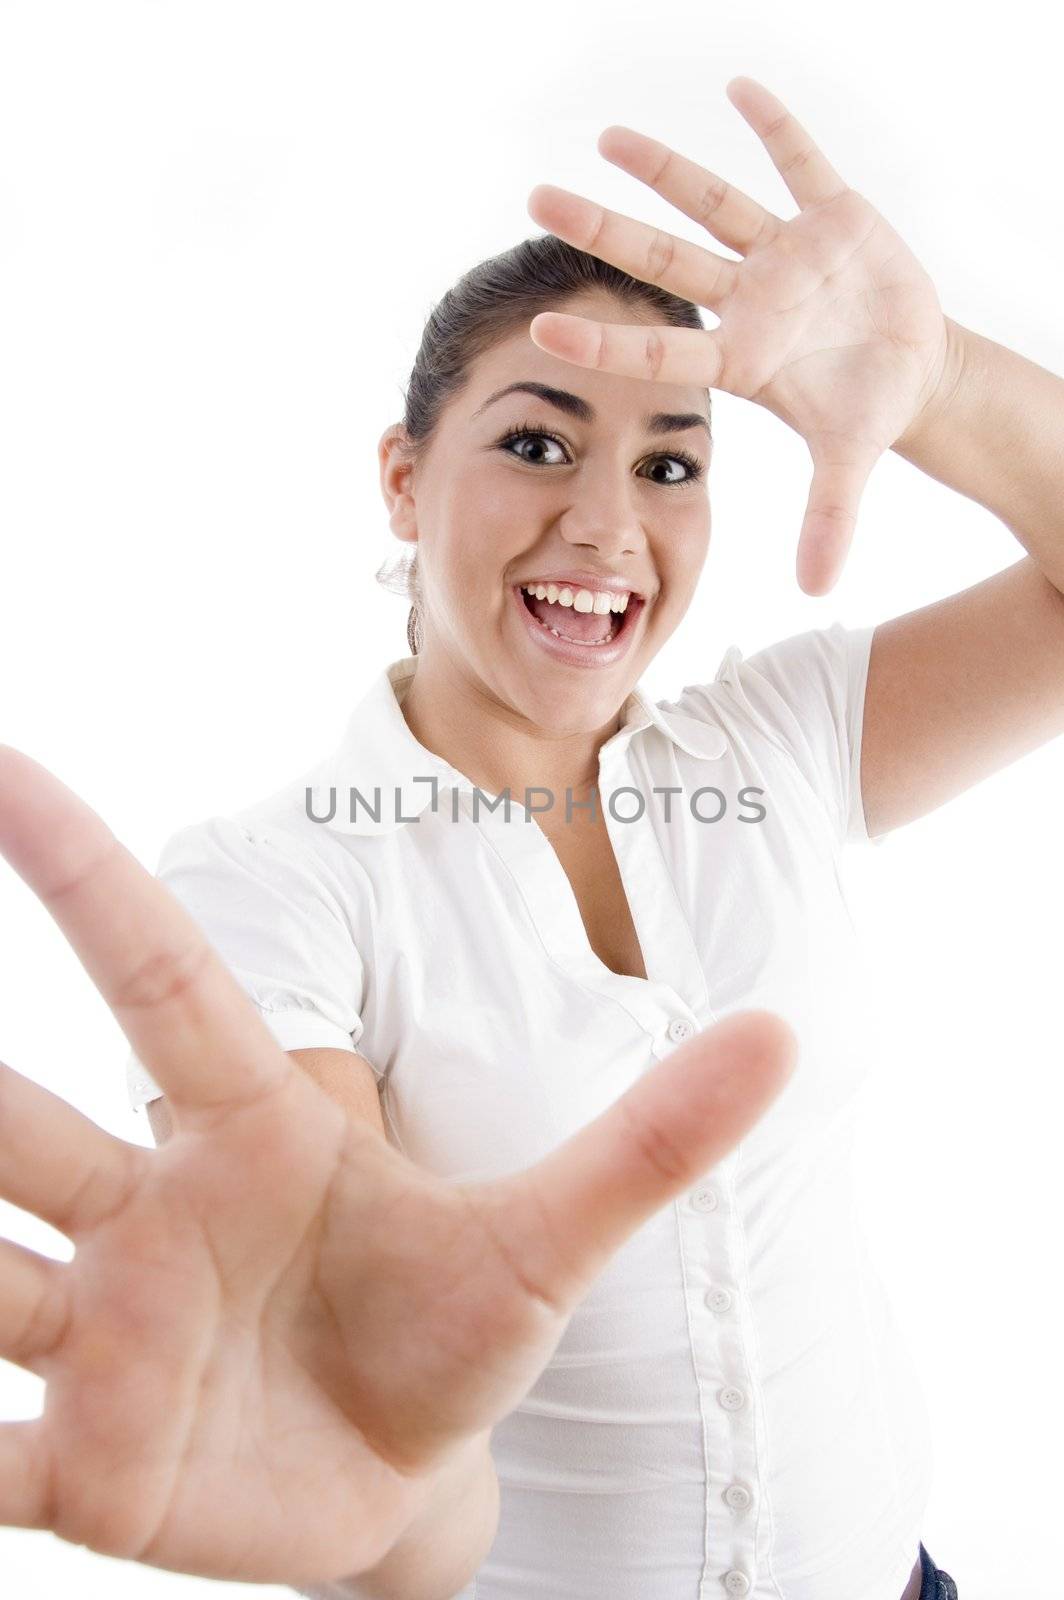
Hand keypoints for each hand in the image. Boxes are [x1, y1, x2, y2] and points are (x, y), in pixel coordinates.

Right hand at [0, 743, 795, 1588]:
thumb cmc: (454, 1330)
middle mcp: (150, 1210)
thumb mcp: (555, 1241)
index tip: (7, 766)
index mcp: (254, 1128)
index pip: (162, 975)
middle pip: (17, 1122)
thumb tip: (783, 1032)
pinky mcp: (83, 1460)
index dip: (86, 875)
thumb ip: (652, 1139)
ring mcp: (100, 1336)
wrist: (406, 1478)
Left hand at [526, 76, 956, 595]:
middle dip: (604, 231)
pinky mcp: (834, 217)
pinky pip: (801, 163)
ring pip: (713, 202)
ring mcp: (785, 255)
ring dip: (667, 169)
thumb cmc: (864, 412)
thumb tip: (819, 592)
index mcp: (743, 358)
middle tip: (536, 201)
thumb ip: (829, 518)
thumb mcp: (849, 463)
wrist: (910, 371)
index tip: (539, 327)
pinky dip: (778, 128)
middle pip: (663, 260)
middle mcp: (749, 300)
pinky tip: (741, 88)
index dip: (605, 339)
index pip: (659, 349)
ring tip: (608, 139)